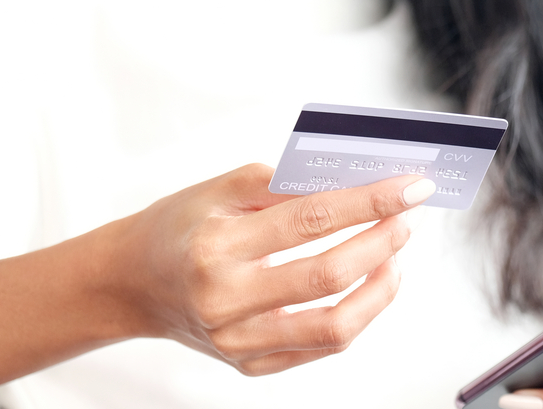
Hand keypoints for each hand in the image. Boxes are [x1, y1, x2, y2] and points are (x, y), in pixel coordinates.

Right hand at [105, 163, 435, 374]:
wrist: (131, 282)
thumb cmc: (180, 227)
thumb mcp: (220, 188)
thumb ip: (286, 182)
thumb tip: (357, 179)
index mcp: (215, 245)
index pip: (311, 219)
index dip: (370, 201)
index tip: (410, 187)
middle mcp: (225, 299)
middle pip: (328, 274)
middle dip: (382, 241)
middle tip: (407, 216)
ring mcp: (238, 340)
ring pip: (334, 325)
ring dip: (380, 286)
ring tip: (394, 254)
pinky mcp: (250, 364)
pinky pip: (321, 347)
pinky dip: (357, 315)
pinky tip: (369, 284)